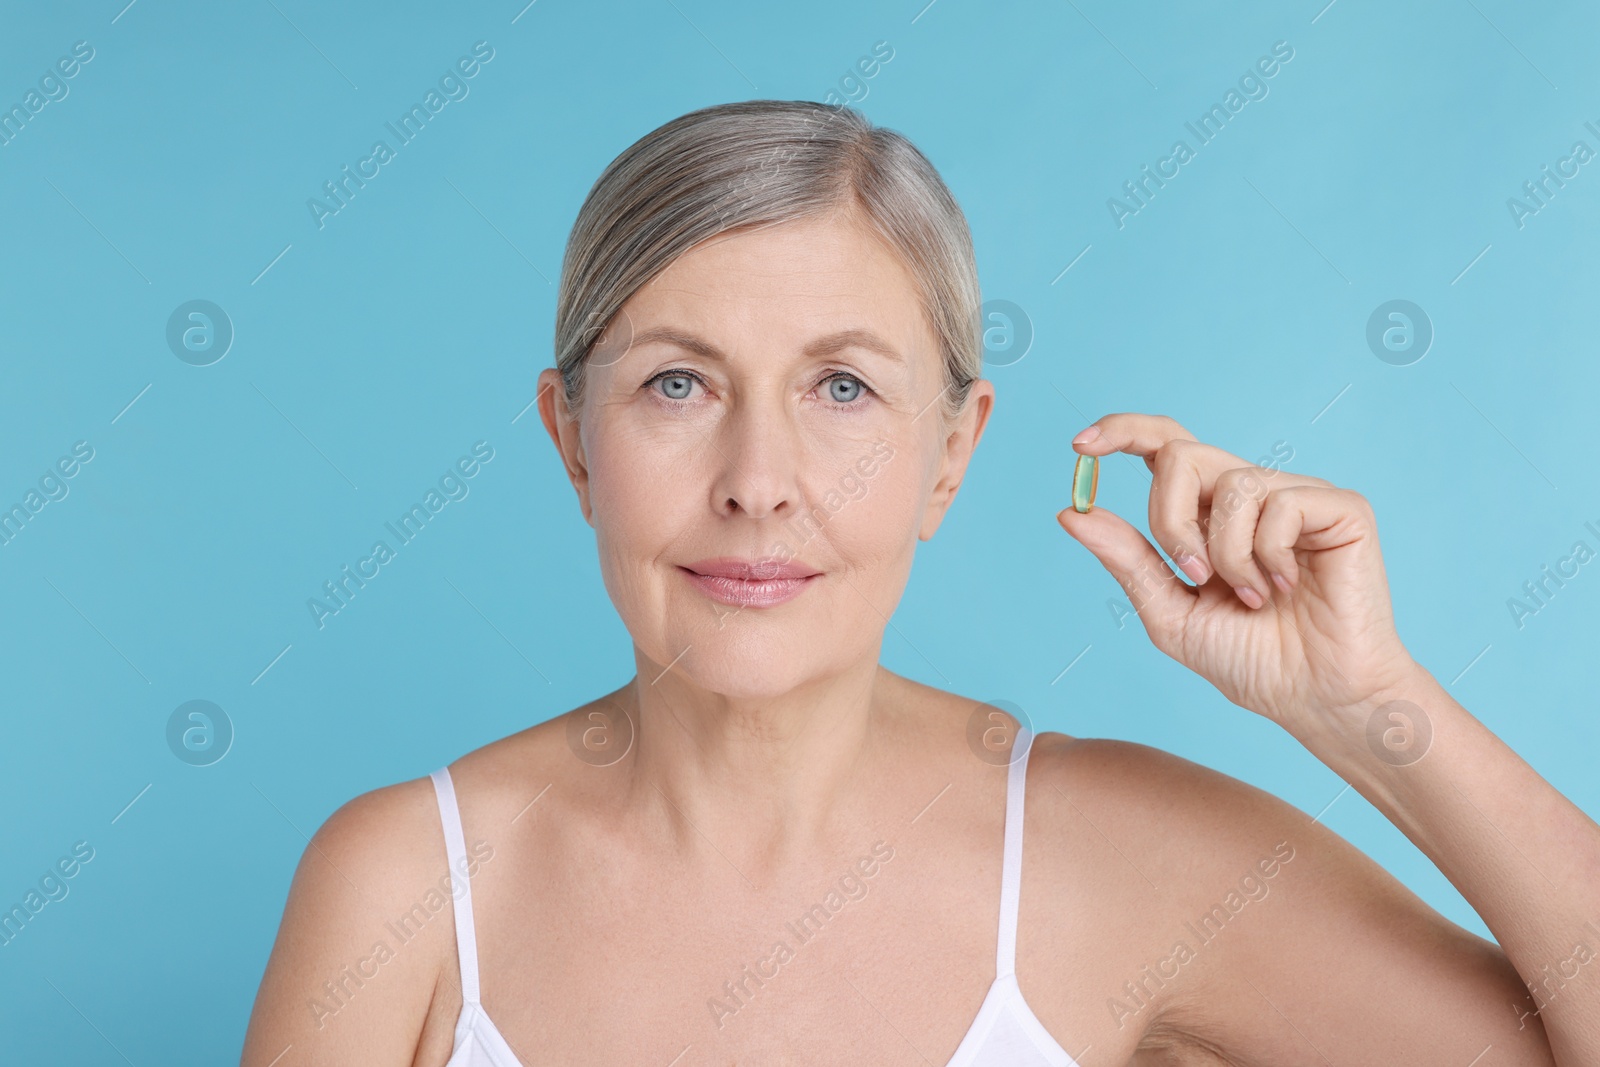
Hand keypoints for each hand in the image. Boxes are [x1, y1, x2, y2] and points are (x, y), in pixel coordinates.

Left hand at [1056, 413, 1420, 733]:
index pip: (1163, 446)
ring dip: (1226, 552)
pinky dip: (1269, 554)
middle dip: (1169, 518)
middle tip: (1193, 573)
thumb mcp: (1169, 611)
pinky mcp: (1339, 508)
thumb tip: (1071, 513)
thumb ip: (1127, 559)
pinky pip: (1281, 503)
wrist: (1314, 698)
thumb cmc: (1250, 659)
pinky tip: (1288, 586)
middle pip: (1181, 454)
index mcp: (1206, 512)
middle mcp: (1249, 493)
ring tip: (1252, 595)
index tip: (1079, 445)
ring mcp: (1295, 495)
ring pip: (1229, 482)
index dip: (1123, 432)